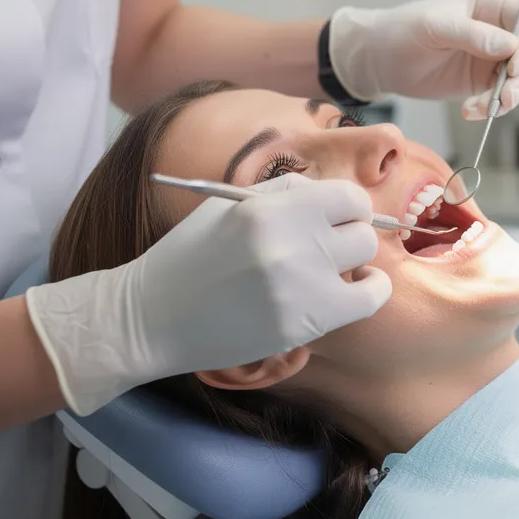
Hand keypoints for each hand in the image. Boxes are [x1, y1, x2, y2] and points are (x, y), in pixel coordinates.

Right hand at [25, 174, 389, 414]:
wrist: (150, 318)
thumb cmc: (192, 257)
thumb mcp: (230, 206)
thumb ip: (286, 194)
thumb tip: (336, 196)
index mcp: (268, 209)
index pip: (349, 197)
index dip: (348, 208)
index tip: (340, 220)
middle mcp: (288, 244)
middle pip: (362, 232)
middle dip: (350, 238)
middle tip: (330, 250)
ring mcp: (298, 287)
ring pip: (368, 265)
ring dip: (356, 268)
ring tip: (332, 273)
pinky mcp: (302, 324)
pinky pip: (367, 301)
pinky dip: (367, 294)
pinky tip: (350, 294)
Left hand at [328, 0, 518, 119]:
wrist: (381, 60)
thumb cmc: (404, 30)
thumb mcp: (436, 27)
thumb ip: (474, 35)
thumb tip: (511, 46)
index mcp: (493, 4)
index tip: (516, 65)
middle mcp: (500, 28)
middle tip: (505, 97)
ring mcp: (494, 56)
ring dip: (511, 97)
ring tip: (484, 107)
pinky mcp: (484, 80)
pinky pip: (503, 96)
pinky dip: (493, 107)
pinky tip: (471, 112)